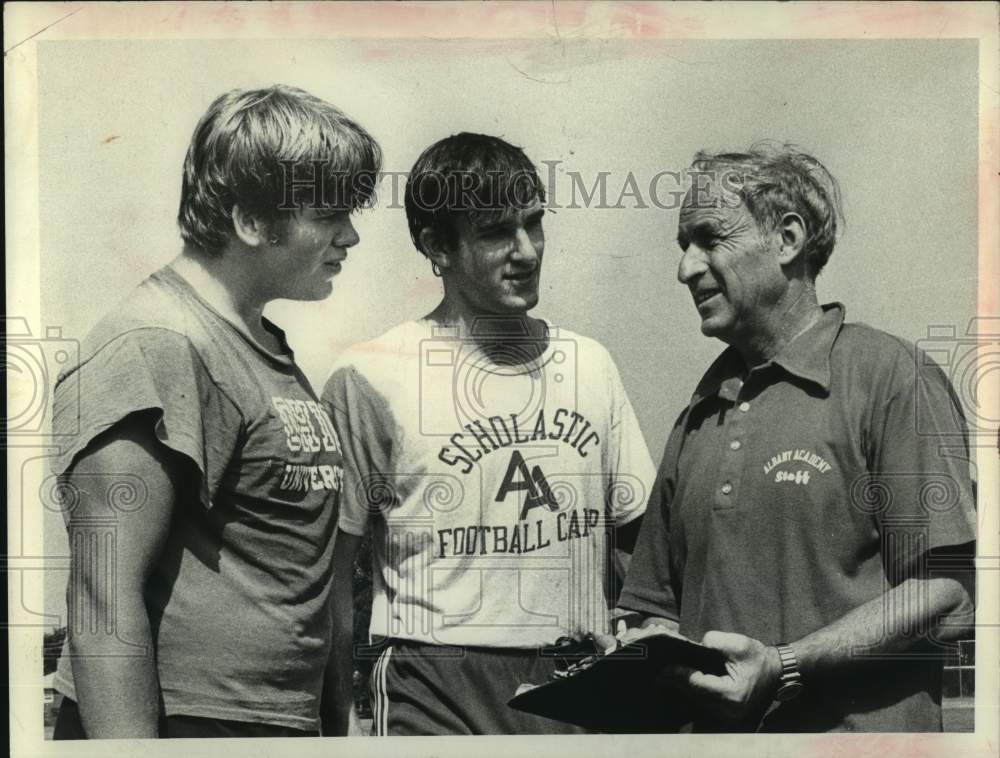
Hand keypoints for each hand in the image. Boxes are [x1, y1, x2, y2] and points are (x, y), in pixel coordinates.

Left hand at [664, 631, 781, 728]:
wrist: (775, 672)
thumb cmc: (757, 657)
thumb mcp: (737, 643)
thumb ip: (713, 641)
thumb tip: (694, 645)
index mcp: (732, 694)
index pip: (698, 684)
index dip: (679, 674)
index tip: (664, 666)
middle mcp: (728, 709)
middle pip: (694, 694)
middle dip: (675, 681)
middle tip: (657, 669)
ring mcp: (727, 715)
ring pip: (696, 700)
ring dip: (681, 686)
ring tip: (664, 673)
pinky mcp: (725, 713)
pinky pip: (703, 701)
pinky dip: (691, 690)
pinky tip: (679, 679)